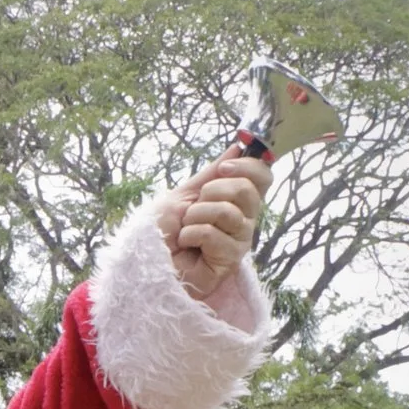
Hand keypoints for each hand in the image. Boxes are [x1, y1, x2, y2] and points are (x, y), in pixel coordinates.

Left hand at [158, 153, 272, 299]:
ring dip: (196, 216)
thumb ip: (211, 173)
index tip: (223, 169)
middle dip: (212, 192)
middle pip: (248, 190)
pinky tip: (186, 245)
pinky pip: (214, 234)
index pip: (263, 177)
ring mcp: (238, 241)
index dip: (248, 167)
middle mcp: (243, 221)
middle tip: (192, 209)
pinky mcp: (228, 261)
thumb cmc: (161, 230)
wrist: (145, 260)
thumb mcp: (184, 194)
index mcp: (236, 202)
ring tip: (185, 230)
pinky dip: (192, 234)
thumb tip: (238, 147)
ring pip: (228, 212)